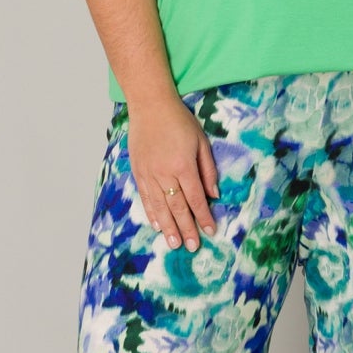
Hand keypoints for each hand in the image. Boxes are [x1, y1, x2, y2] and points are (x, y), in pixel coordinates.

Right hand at [125, 93, 220, 251]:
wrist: (150, 106)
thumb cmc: (180, 121)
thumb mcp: (201, 142)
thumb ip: (208, 169)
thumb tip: (214, 194)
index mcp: (184, 166)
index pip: (196, 199)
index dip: (204, 217)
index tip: (211, 231)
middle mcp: (165, 174)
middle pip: (178, 208)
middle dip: (186, 229)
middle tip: (192, 247)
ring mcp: (149, 174)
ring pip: (160, 207)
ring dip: (168, 228)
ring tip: (173, 244)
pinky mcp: (138, 172)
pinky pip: (145, 197)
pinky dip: (151, 213)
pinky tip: (157, 225)